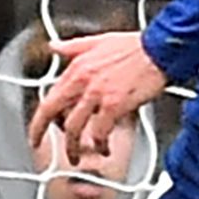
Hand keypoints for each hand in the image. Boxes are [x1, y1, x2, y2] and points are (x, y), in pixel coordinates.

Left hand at [30, 31, 169, 162]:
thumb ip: (73, 47)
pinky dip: (99, 143)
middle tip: (42, 147)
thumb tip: (55, 46)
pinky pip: (99, 131)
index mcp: (77, 69)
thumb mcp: (98, 41)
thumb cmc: (137, 46)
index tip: (37, 130)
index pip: (49, 98)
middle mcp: (82, 82)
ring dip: (73, 146)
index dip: (39, 119)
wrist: (161, 49)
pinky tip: (104, 149)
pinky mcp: (115, 105)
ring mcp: (97, 95)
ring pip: (74, 127)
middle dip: (43, 134)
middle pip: (53, 114)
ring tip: (76, 158)